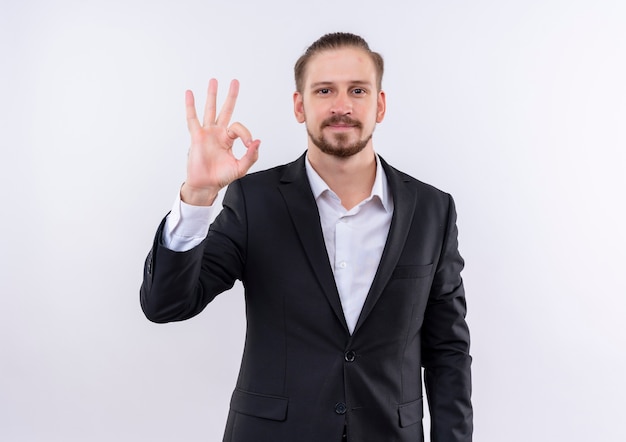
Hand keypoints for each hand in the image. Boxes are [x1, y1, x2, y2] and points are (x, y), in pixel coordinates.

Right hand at [182, 78, 259, 205]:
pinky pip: (192, 119)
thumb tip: (257, 142)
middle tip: (235, 82)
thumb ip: (251, 156)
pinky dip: (190, 106)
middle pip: (226, 110)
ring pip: (210, 110)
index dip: (246, 133)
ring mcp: (207, 133)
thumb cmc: (221, 177)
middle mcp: (218, 133)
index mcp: (229, 139)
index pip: (239, 128)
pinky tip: (189, 94)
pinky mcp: (197, 136)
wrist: (206, 185)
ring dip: (212, 95)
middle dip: (231, 96)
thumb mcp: (241, 168)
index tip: (249, 144)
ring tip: (214, 81)